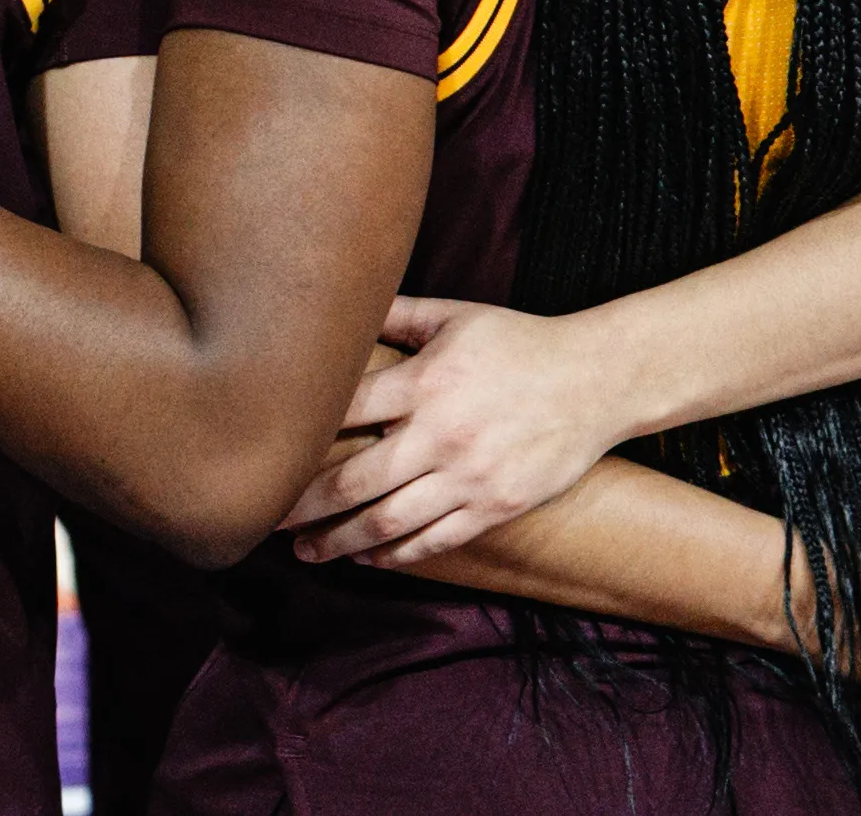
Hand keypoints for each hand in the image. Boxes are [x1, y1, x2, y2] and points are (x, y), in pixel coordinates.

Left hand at [283, 298, 626, 568]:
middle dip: (302, 505)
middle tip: (263, 517)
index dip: (297, 435)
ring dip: (340, 541)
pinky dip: (396, 554)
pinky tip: (368, 557)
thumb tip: (339, 302)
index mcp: (426, 382)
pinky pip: (436, 540)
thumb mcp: (456, 316)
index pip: (344, 412)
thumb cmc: (520, 343)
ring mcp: (470, 476)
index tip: (262, 450)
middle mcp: (443, 433)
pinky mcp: (496, 506)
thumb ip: (396, 314)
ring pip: (389, 521)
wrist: (598, 381)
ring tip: (306, 552)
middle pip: (354, 479)